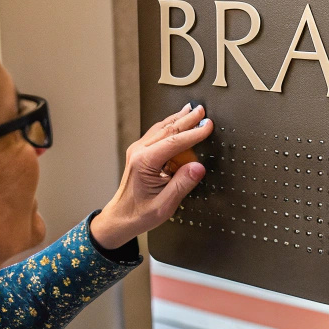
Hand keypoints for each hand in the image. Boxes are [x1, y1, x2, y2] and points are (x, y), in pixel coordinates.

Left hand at [90, 103, 212, 248]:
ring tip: (192, 110)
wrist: (120, 218)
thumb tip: (198, 167)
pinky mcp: (140, 153)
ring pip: (161, 128)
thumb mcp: (165, 205)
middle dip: (187, 119)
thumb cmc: (140, 213)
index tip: (207, 126)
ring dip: (178, 119)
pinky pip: (157, 134)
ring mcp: (138, 151)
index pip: (174, 142)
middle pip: (167, 129)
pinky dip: (170, 125)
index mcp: (144, 163)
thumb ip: (182, 185)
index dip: (193, 133)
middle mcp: (139, 152)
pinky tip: (178, 121)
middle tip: (202, 111)